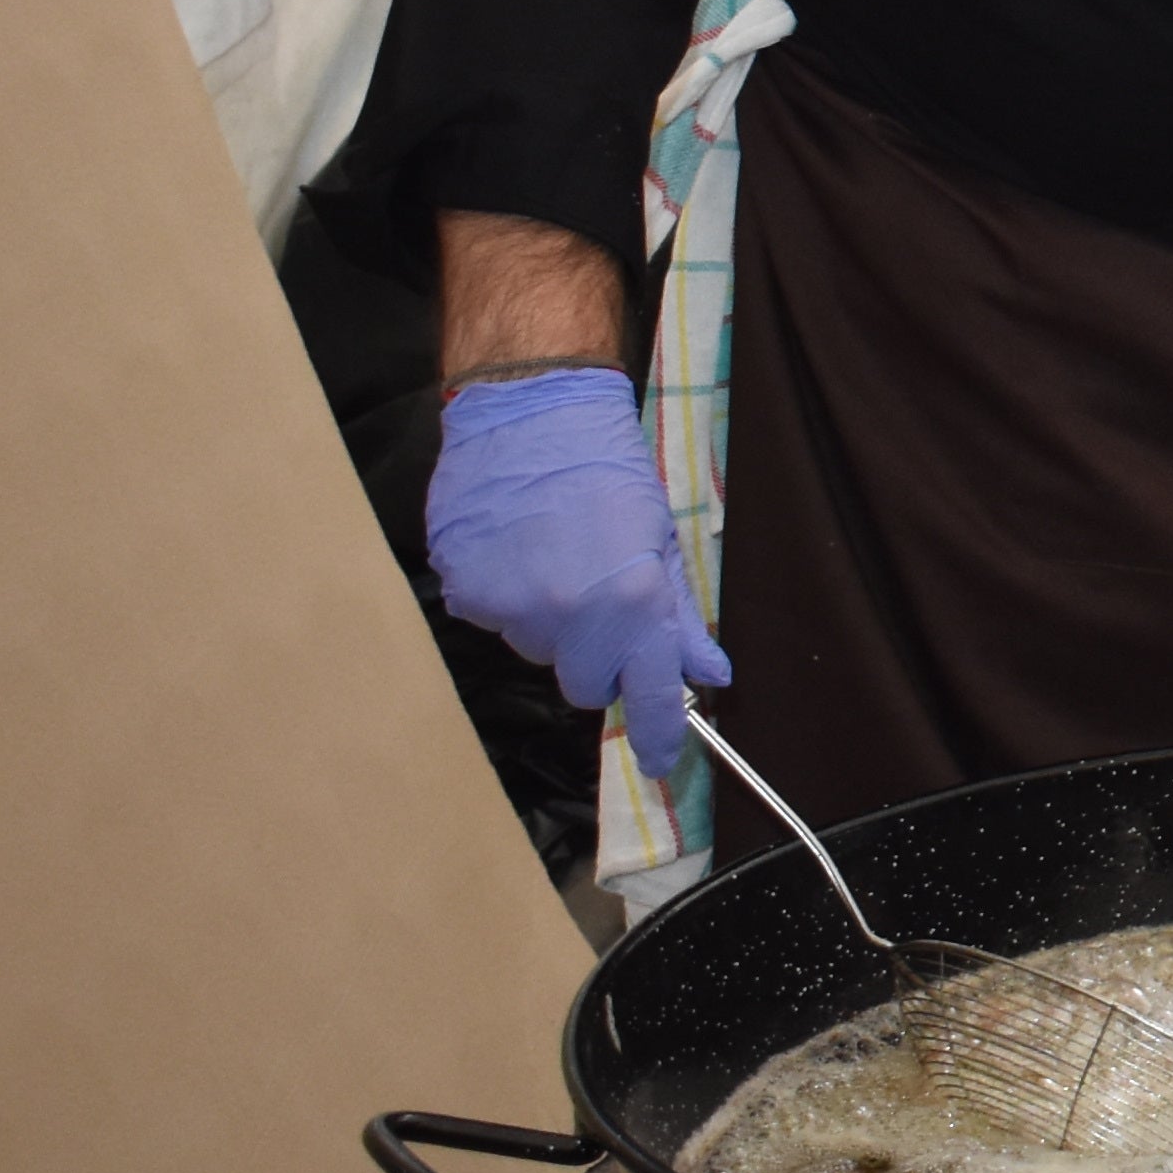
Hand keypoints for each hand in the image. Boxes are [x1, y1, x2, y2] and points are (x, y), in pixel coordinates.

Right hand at [425, 367, 724, 784]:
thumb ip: (678, 617)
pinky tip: (515, 547)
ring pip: (536, 648)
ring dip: (549, 620)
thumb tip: (709, 674)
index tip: (660, 760)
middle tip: (599, 599)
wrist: (532, 413)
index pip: (643, 696)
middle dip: (596, 655)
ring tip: (554, 555)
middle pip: (581, 682)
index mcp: (628, 604)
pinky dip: (506, 595)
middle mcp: (566, 617)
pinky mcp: (464, 592)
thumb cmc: (609, 471)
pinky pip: (493, 619)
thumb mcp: (662, 541)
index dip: (655, 734)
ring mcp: (508, 608)